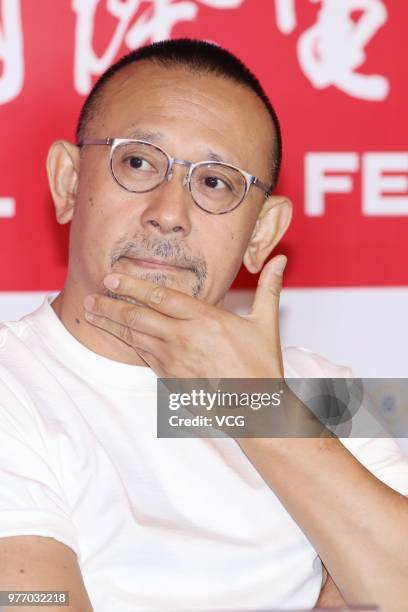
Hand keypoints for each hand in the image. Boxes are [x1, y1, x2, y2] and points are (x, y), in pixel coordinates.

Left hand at [82, 255, 286, 378]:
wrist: (256, 408)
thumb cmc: (262, 365)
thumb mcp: (266, 323)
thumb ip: (269, 288)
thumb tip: (282, 260)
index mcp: (206, 319)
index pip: (161, 296)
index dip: (133, 286)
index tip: (113, 278)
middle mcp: (185, 338)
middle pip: (139, 316)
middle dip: (111, 305)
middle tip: (91, 296)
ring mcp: (175, 360)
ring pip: (135, 337)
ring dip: (111, 324)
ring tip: (91, 314)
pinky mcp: (171, 378)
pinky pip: (144, 357)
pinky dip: (127, 344)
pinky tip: (117, 336)